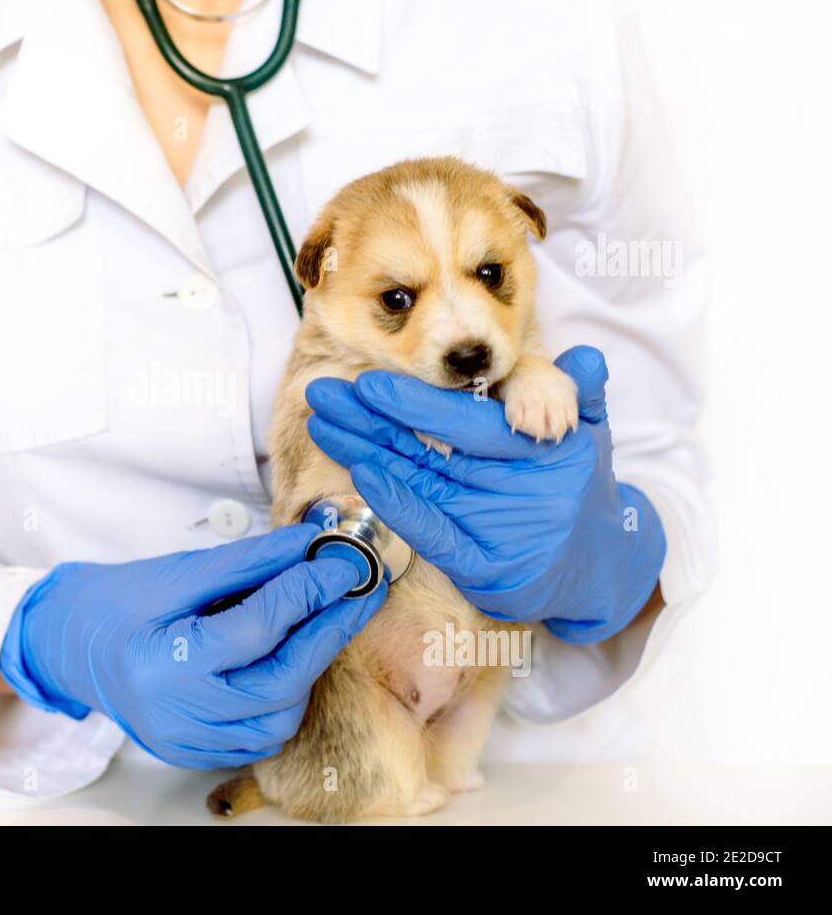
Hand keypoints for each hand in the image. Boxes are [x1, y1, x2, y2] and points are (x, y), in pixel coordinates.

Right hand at [0, 525, 385, 768]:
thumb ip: (247, 562)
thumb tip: (308, 544)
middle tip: (357, 593)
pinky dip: (284, 701)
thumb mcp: (178, 572)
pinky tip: (290, 664)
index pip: (257, 627)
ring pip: (277, 719)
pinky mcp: (192, 752)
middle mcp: (176, 712)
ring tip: (320, 625)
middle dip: (326, 633)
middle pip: (279, 681)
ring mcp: (185, 740)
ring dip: (308, 671)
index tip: (342, 562)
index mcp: (164, 661)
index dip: (307, 592)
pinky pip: (258, 738)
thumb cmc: (117, 602)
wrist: (67, 644)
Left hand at [304, 346, 664, 644]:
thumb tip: (586, 355)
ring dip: (366, 452)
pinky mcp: (485, 568)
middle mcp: (521, 487)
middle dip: (372, 421)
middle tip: (323, 394)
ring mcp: (501, 530)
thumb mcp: (587, 434)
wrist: (600, 568)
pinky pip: (432, 532)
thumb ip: (577, 393)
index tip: (367, 384)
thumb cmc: (578, 487)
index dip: (416, 404)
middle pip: (433, 449)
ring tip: (323, 423)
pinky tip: (361, 476)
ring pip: (422, 483)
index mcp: (544, 446)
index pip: (469, 422)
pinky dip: (396, 504)